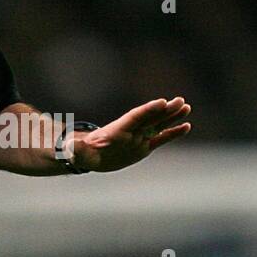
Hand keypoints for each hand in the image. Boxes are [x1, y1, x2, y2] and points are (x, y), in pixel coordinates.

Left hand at [70, 96, 190, 172]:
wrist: (89, 155)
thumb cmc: (82, 152)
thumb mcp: (77, 151)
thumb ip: (77, 147)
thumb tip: (69, 144)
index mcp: (117, 130)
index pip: (135, 117)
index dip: (148, 110)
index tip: (162, 102)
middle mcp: (131, 131)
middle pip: (150, 118)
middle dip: (164, 110)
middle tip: (179, 100)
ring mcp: (139, 137)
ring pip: (158, 125)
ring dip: (172, 117)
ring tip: (186, 107)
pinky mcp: (144, 146)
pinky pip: (161, 139)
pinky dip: (173, 133)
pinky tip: (186, 126)